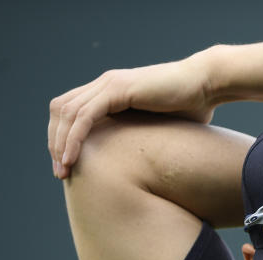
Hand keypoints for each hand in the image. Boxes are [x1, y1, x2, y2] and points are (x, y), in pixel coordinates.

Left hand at [48, 54, 215, 178]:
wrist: (208, 84)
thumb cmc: (194, 106)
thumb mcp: (163, 127)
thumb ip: (147, 138)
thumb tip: (149, 166)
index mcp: (111, 91)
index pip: (71, 111)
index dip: (63, 138)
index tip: (68, 166)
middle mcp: (104, 84)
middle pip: (60, 111)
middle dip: (55, 142)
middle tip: (60, 172)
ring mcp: (108, 84)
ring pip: (67, 114)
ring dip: (60, 144)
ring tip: (63, 170)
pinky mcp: (116, 89)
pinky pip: (83, 116)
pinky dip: (74, 138)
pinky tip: (72, 159)